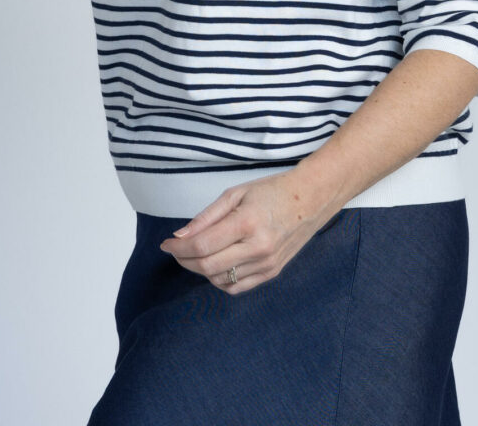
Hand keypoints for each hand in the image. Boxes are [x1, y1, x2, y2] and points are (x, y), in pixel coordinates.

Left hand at [159, 170, 337, 295]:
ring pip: (220, 279)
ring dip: (200, 269)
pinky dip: (219, 280)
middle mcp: (258, 248)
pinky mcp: (271, 273)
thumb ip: (206, 216)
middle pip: (208, 266)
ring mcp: (266, 264)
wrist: (310, 200)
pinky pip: (237, 287)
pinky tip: (215, 264)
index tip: (166, 243)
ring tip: (195, 253)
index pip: (203, 246)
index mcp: (247, 223)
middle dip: (184, 260)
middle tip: (175, 249)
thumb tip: (180, 236)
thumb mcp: (236, 193)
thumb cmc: (271, 191)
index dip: (178, 248)